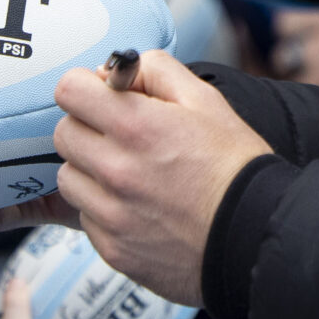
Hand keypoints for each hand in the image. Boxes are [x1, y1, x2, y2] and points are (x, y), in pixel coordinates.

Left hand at [53, 53, 272, 307]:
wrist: (254, 237)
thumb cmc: (234, 167)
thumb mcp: (206, 100)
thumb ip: (157, 71)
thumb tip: (116, 72)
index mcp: (136, 126)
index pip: (68, 91)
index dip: (85, 88)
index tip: (101, 97)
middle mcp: (115, 169)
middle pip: (63, 134)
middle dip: (86, 127)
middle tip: (118, 136)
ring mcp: (111, 213)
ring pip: (67, 178)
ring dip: (88, 170)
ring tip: (127, 174)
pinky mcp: (112, 247)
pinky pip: (85, 217)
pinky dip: (102, 208)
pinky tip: (137, 206)